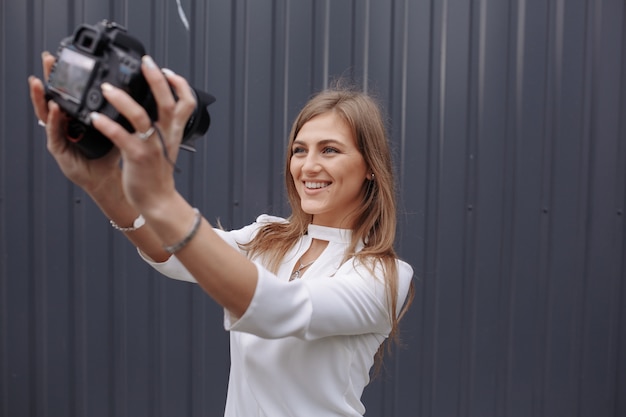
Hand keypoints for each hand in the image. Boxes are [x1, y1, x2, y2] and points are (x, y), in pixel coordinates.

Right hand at [28, 51, 122, 194]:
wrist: (109, 178)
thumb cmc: (112, 152)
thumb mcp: (118, 125)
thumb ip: (121, 108)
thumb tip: (138, 88)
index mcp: (79, 116)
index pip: (70, 91)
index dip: (67, 75)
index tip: (65, 56)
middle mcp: (67, 123)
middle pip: (55, 96)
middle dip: (50, 77)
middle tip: (48, 59)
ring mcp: (60, 135)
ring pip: (48, 112)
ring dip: (43, 96)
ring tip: (41, 82)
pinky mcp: (59, 150)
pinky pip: (54, 132)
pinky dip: (54, 120)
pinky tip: (55, 108)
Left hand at [88, 55, 196, 214]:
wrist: (158, 200)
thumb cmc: (157, 174)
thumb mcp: (166, 145)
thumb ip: (162, 126)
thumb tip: (153, 107)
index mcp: (173, 131)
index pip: (187, 102)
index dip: (180, 84)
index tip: (167, 71)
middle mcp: (165, 135)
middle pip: (168, 102)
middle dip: (156, 79)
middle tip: (145, 63)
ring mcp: (151, 146)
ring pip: (140, 116)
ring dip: (122, 100)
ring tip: (106, 89)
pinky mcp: (136, 157)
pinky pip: (120, 137)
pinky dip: (107, 125)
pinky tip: (95, 118)